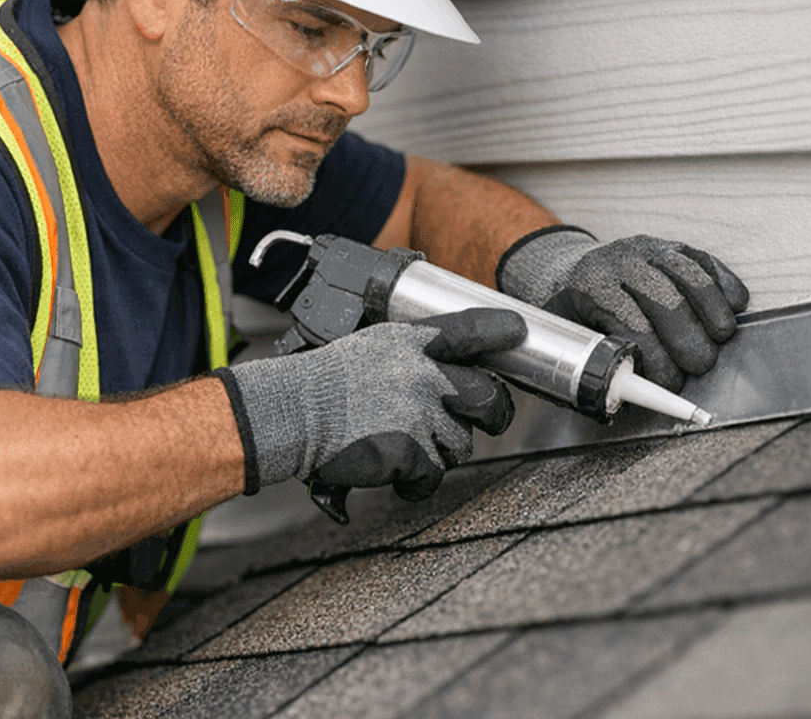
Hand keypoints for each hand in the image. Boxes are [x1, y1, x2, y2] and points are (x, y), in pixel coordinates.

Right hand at [221, 308, 521, 499]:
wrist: (292, 411)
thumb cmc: (324, 383)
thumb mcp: (370, 347)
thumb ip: (410, 354)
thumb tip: (444, 370)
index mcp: (410, 343)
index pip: (467, 329)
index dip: (499, 329)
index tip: (518, 330)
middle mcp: (421, 373)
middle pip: (487, 397)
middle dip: (494, 414)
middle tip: (486, 422)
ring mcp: (417, 412)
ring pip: (460, 444)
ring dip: (441, 452)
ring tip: (408, 449)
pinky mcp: (408, 450)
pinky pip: (431, 476)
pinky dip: (416, 482)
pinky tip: (395, 474)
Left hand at [498, 229, 748, 391]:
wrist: (578, 270)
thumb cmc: (578, 314)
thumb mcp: (573, 337)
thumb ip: (591, 366)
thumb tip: (622, 397)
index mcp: (592, 290)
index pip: (630, 326)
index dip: (656, 359)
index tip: (669, 382)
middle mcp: (622, 264)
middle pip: (665, 300)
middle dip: (688, 339)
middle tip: (700, 365)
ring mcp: (650, 250)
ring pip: (691, 277)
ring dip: (712, 313)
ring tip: (720, 339)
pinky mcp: (674, 246)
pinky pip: (706, 262)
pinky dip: (724, 287)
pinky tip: (732, 309)